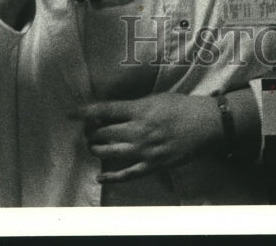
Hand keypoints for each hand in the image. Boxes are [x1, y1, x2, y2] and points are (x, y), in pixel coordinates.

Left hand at [70, 93, 222, 182]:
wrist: (205, 124)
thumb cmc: (182, 106)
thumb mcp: (156, 98)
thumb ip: (135, 106)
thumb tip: (113, 112)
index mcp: (139, 110)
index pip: (105, 110)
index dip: (85, 112)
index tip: (71, 114)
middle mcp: (138, 130)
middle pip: (103, 134)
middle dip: (91, 133)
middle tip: (89, 131)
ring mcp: (144, 150)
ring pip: (110, 153)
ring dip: (97, 151)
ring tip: (94, 147)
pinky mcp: (152, 165)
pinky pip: (127, 174)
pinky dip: (111, 176)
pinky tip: (101, 175)